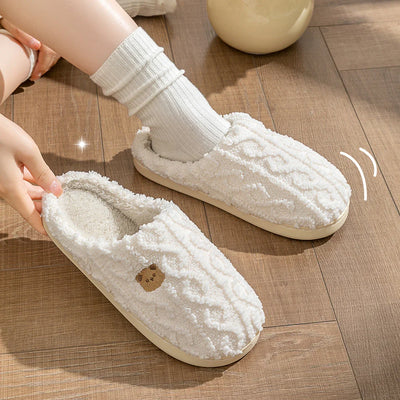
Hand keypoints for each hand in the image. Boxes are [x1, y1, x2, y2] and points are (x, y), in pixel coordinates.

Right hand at [0, 114, 62, 233]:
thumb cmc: (0, 134)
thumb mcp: (28, 152)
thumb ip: (44, 173)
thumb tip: (57, 190)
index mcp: (10, 188)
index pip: (28, 214)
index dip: (42, 225)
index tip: (54, 234)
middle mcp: (5, 187)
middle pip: (29, 205)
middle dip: (46, 208)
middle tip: (65, 210)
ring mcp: (4, 179)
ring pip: (25, 193)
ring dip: (42, 195)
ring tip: (60, 194)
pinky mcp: (4, 170)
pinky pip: (20, 182)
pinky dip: (34, 182)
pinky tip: (47, 180)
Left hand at [1, 18, 59, 80]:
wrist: (23, 9)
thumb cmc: (18, 18)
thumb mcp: (15, 25)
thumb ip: (24, 36)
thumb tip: (36, 46)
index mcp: (45, 35)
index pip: (46, 56)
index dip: (40, 69)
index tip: (34, 76)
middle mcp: (53, 38)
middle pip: (52, 58)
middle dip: (44, 69)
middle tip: (36, 75)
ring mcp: (56, 39)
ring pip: (55, 56)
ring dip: (48, 64)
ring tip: (40, 69)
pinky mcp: (57, 39)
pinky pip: (57, 52)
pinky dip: (51, 58)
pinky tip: (46, 60)